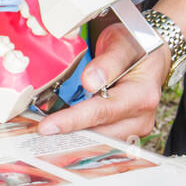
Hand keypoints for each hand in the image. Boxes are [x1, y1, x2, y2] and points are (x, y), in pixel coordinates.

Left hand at [37, 25, 171, 142]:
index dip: (72, 121)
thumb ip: (108, 62)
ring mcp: (134, 128)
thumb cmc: (136, 45)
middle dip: (67, 135)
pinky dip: (79, 136)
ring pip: (99, 142)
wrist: (152, 54)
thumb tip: (90, 82)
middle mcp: (141, 118)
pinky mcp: (125, 132)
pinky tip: (59, 131)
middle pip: (99, 134)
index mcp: (142, 95)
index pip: (102, 112)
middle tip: (34, 132)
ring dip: (72, 138)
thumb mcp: (122, 43)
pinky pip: (100, 139)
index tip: (47, 127)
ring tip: (43, 131)